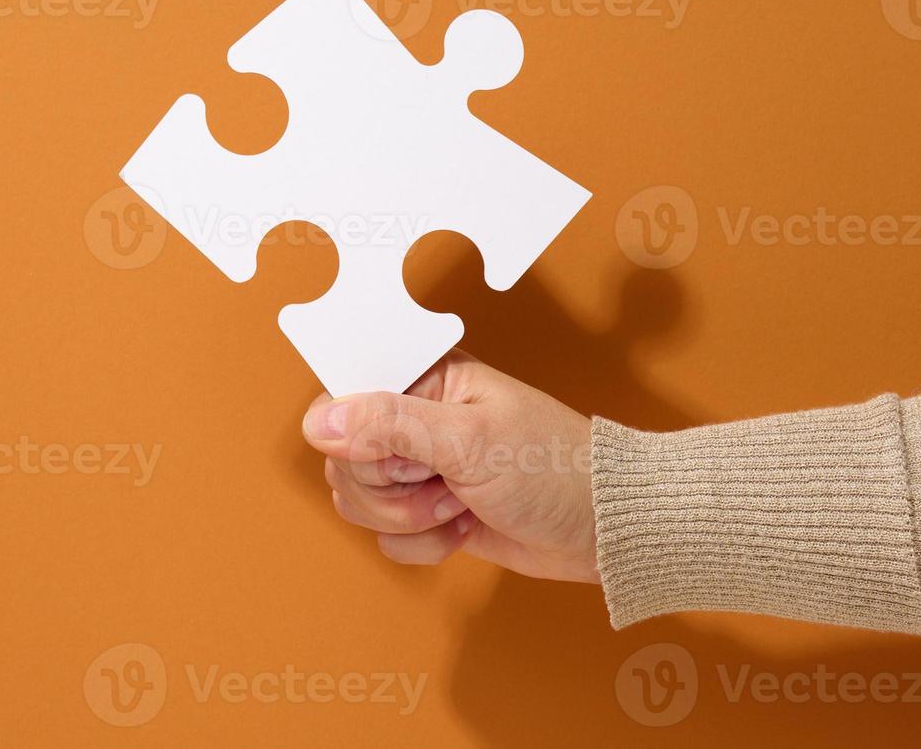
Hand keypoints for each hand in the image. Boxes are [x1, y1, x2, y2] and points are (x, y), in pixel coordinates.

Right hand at [302, 350, 599, 582]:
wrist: (600, 528)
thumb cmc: (554, 466)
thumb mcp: (470, 440)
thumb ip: (390, 425)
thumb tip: (319, 420)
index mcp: (422, 378)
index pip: (340, 399)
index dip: (359, 437)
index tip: (403, 452)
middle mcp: (411, 418)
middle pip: (342, 459)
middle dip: (391, 487)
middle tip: (444, 480)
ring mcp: (417, 466)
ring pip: (357, 501)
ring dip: (409, 518)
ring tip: (459, 502)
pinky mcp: (424, 509)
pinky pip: (385, 536)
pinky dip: (423, 543)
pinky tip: (463, 525)